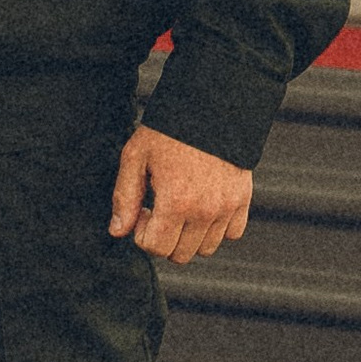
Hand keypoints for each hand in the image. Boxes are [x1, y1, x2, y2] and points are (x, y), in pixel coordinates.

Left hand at [108, 124, 251, 263]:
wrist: (211, 106)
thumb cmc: (169, 130)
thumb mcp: (136, 157)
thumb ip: (124, 197)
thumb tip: (117, 231)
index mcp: (176, 202)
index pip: (155, 248)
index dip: (141, 233)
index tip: (143, 210)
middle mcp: (205, 211)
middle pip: (180, 255)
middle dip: (164, 238)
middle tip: (159, 209)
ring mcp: (227, 208)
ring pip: (206, 249)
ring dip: (189, 236)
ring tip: (181, 207)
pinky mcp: (242, 200)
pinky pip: (231, 234)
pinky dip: (216, 228)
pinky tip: (203, 206)